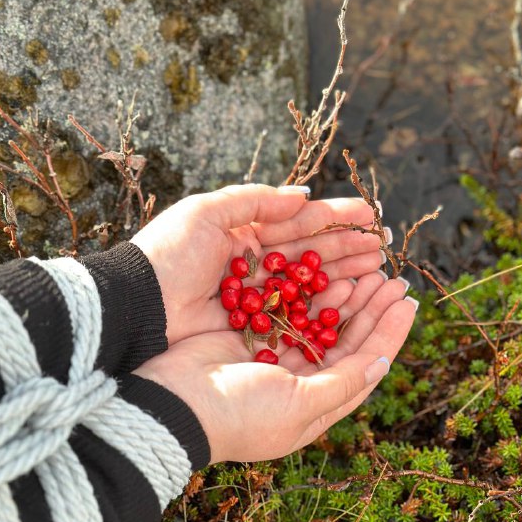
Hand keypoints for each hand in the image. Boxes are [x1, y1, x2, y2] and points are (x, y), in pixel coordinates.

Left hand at [130, 184, 382, 345]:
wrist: (138, 304)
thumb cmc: (167, 253)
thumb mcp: (206, 212)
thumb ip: (256, 200)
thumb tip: (305, 194)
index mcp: (243, 232)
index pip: (298, 223)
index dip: (334, 218)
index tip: (369, 215)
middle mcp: (255, 264)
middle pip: (311, 253)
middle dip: (348, 248)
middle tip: (383, 245)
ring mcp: (257, 297)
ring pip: (309, 284)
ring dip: (344, 275)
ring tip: (378, 267)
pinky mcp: (254, 327)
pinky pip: (295, 314)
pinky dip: (323, 306)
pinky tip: (350, 299)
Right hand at [134, 275, 415, 462]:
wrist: (175, 406)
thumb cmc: (241, 414)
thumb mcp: (301, 404)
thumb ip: (343, 383)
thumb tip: (384, 363)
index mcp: (316, 409)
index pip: (365, 367)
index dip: (389, 335)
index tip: (409, 304)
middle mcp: (300, 386)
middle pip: (347, 343)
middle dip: (372, 311)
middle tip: (394, 280)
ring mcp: (276, 362)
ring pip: (323, 326)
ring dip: (348, 300)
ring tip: (372, 272)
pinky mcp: (253, 340)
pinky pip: (293, 314)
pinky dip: (313, 297)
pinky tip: (332, 277)